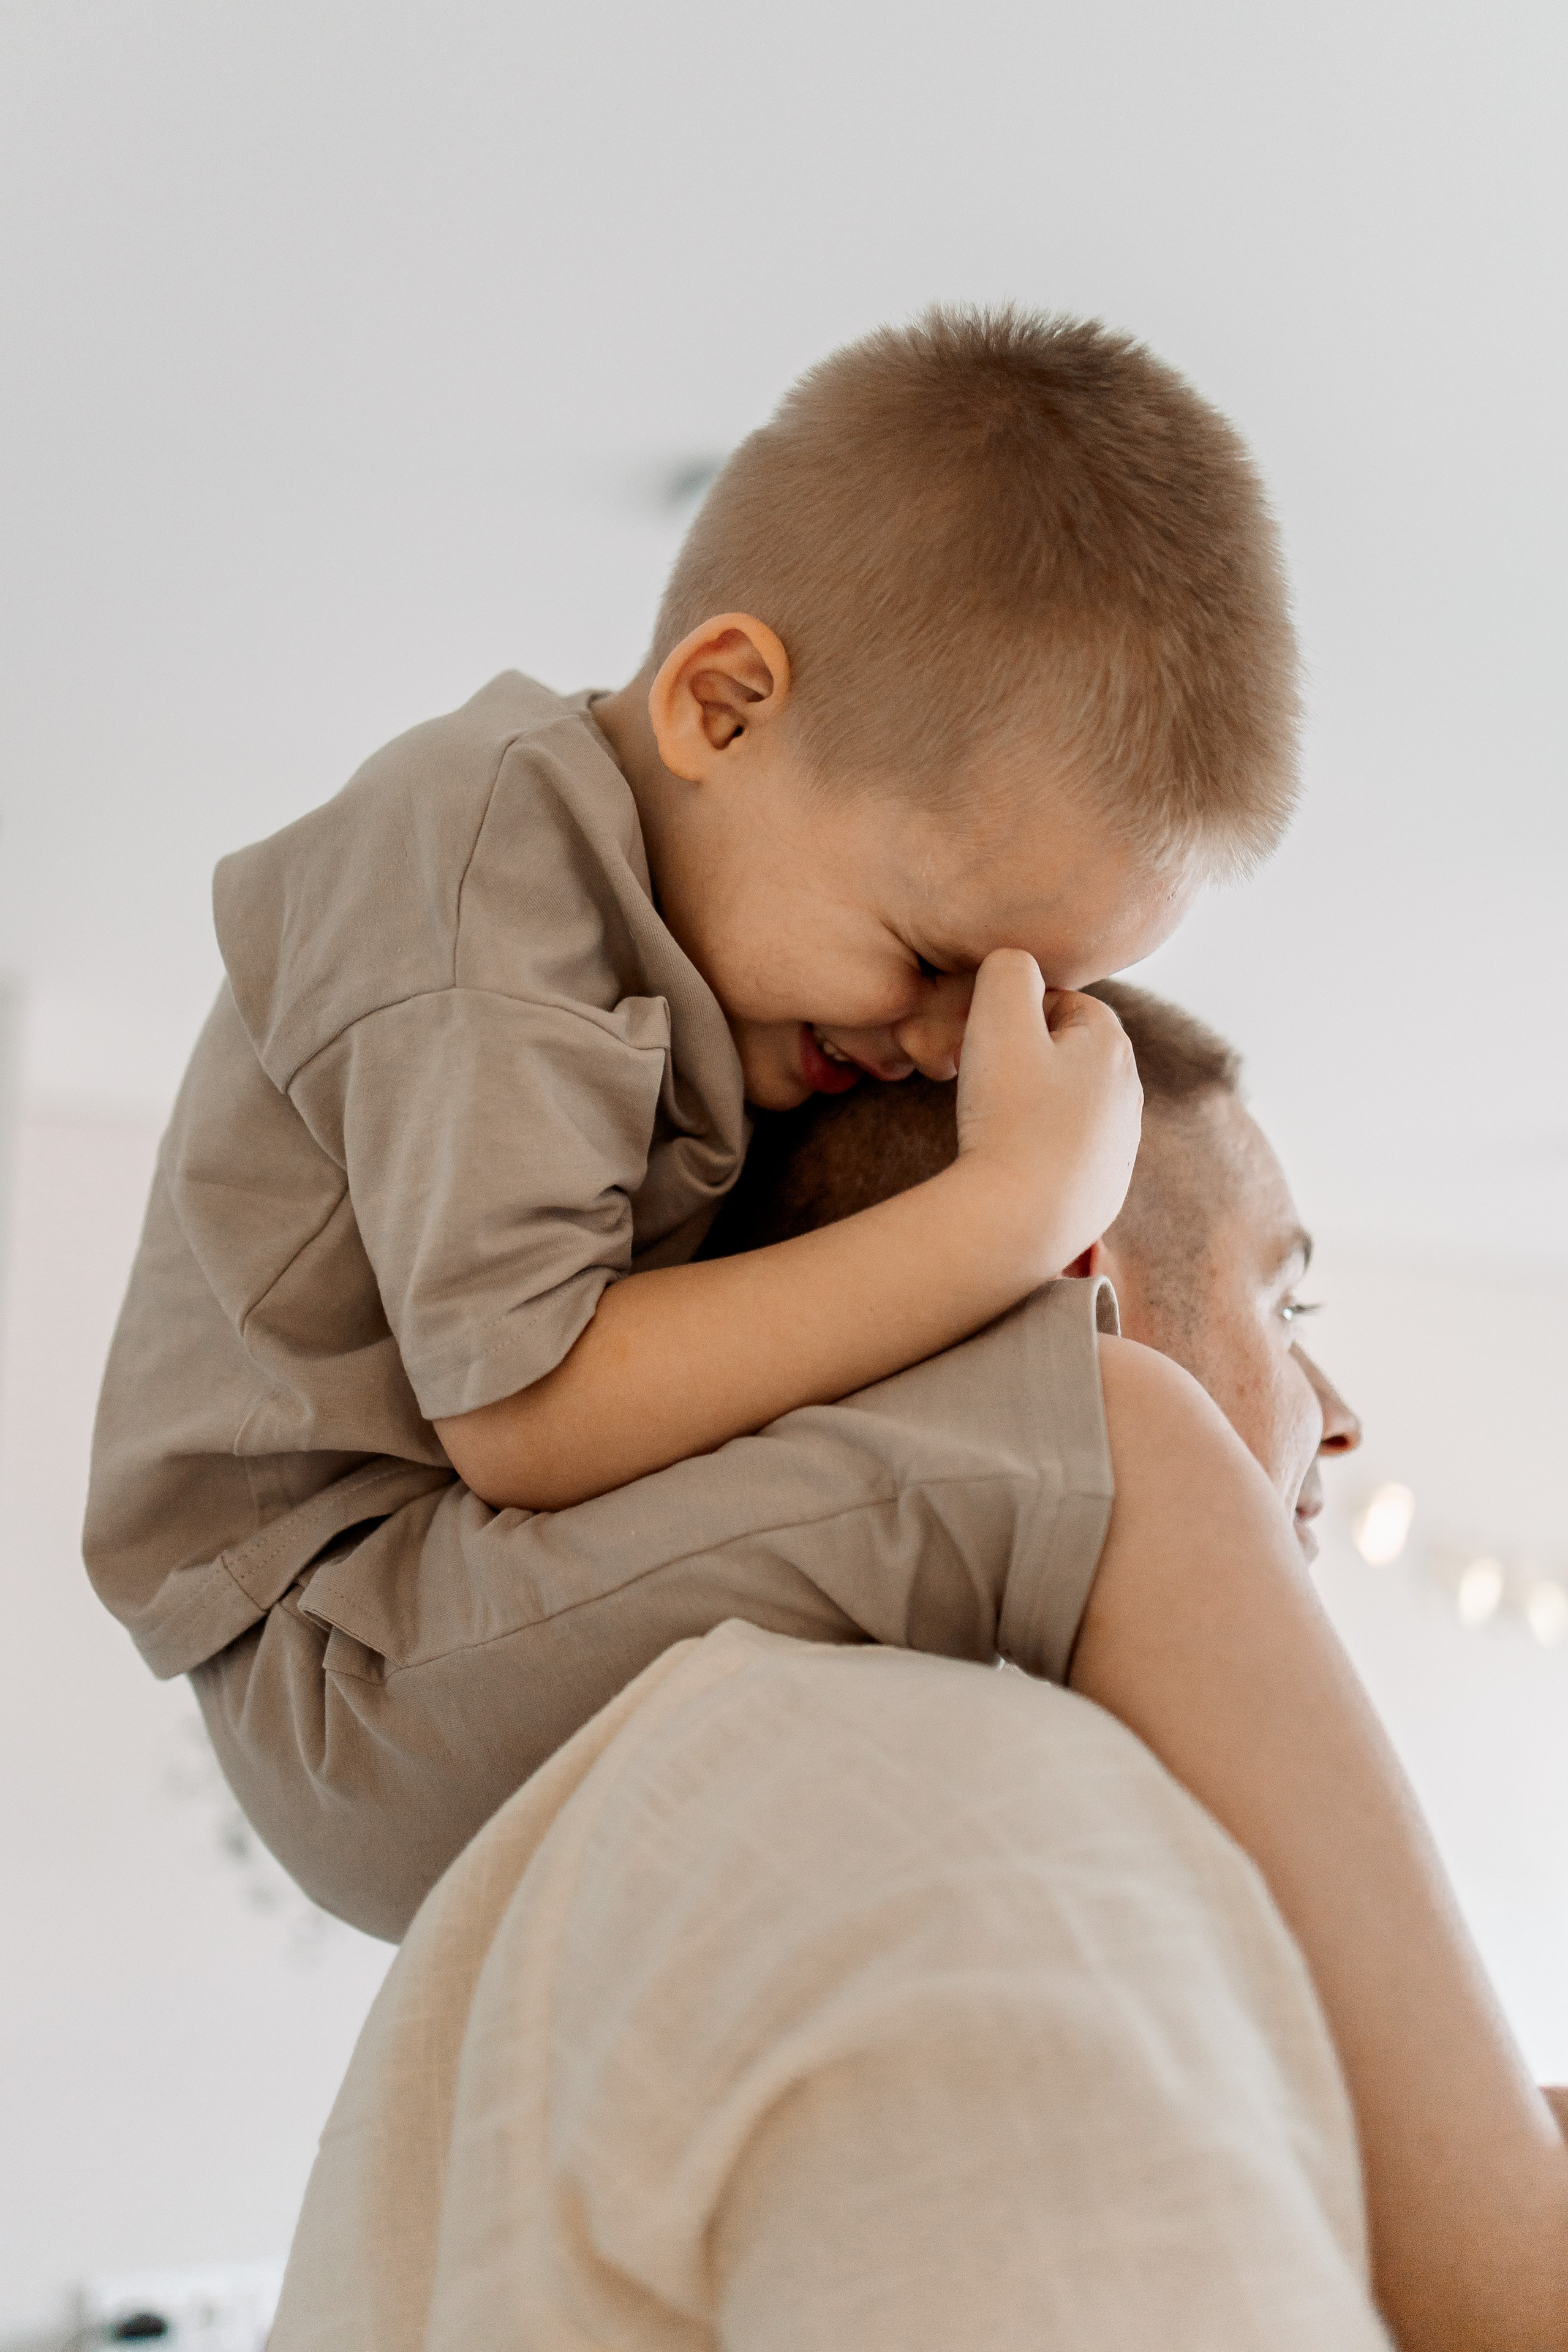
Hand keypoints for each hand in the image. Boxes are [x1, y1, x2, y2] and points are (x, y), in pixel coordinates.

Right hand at [952, 949, 1141, 1283]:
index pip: (1060, 1002)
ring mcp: (1120, 1145)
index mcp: (1112, 1044)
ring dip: (1028, 1103)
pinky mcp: (1104, 1188)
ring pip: (1064, 1101)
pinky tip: (1009, 1161)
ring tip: (992, 1122)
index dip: (1011, 1015)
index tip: (980, 1041)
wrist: (1023, 1220)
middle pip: (1064, 1052)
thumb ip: (1008, 970)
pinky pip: (1064, 1150)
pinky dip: (1035, 1148)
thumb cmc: (1010, 1115)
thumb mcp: (999, 1019)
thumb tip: (1016, 963)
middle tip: (981, 1080)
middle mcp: (1128, 1092)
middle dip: (1022, 1058)